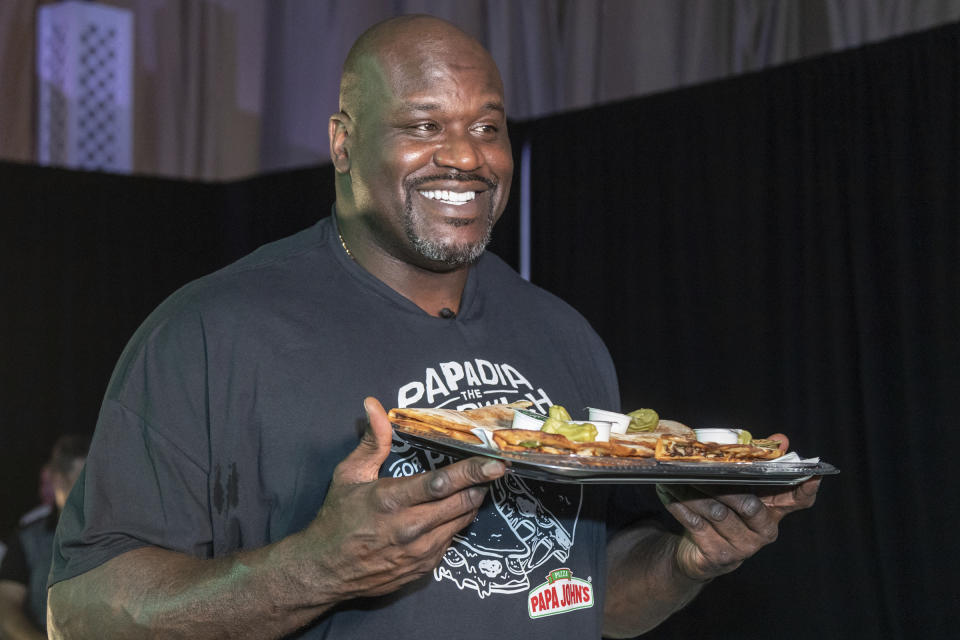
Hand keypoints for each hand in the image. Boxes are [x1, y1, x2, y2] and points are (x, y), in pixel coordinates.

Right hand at [299, 397, 505, 600]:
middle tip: (493, 469)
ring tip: (474, 485)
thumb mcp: (349, 474)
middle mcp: (410, 528)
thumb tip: (374, 405)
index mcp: (391, 501)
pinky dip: (456, 521)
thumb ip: (372, 440)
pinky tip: (450, 511)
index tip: (495, 462)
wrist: (326, 570)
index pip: (441, 483)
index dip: (472, 471)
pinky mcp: (425, 567)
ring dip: (471, 501)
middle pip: (462, 502)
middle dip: (481, 483)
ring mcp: (420, 551)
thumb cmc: (337, 518)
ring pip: (462, 520)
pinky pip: (452, 539)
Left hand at [655, 432, 820, 581]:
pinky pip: (696, 524)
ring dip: (692, 491)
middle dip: (722, 484)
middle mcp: (763, 530)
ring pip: (716, 511)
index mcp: (774, 511)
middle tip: (701, 467)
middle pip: (748, 504)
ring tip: (676, 476)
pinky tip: (668, 491)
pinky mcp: (718, 555)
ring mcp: (742, 546)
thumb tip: (780, 438)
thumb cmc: (725, 510)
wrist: (701, 554)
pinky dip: (679, 505)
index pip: (799, 500)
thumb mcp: (741, 487)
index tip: (812, 473)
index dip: (807, 487)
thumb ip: (758, 463)